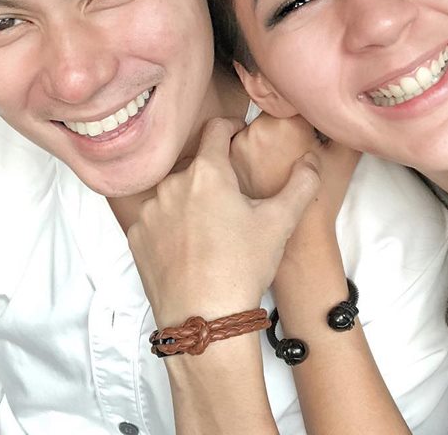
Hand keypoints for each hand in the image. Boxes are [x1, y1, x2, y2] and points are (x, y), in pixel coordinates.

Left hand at [127, 117, 321, 326]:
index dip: (231, 128)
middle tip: (232, 202)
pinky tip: (188, 246)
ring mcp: (150, 210)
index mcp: (206, 172)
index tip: (238, 136)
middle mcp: (172, 184)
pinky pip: (156, 219)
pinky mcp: (136, 236)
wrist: (204, 320)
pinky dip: (171, 225)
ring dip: (191, 201)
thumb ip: (301, 185)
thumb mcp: (280, 223)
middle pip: (196, 165)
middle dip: (214, 176)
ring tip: (211, 230)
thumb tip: (311, 160)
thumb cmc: (242, 267)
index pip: (215, 129)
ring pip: (175, 193)